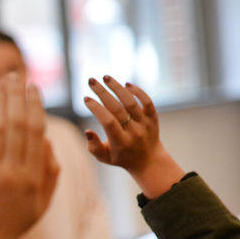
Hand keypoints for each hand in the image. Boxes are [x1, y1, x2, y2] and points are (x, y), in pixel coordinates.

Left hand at [0, 74, 58, 238]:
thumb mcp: (40, 204)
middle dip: (15, 94)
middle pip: (16, 123)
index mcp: (34, 177)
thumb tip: (48, 141)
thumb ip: (50, 174)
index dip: (33, 105)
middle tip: (12, 75)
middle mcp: (13, 173)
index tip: (31, 86)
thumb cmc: (11, 226)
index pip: (36, 131)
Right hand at [84, 76, 183, 198]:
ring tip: (105, 77)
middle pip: (117, 109)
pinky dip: (137, 91)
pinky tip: (125, 84)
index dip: (96, 109)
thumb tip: (87, 131)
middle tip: (91, 81)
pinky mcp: (153, 118)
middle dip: (102, 93)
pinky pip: (147, 101)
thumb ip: (93, 146)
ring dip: (117, 88)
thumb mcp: (104, 157)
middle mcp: (134, 132)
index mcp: (120, 143)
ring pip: (131, 102)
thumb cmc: (121, 158)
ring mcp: (145, 124)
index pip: (107, 122)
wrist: (149, 161)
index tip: (86, 99)